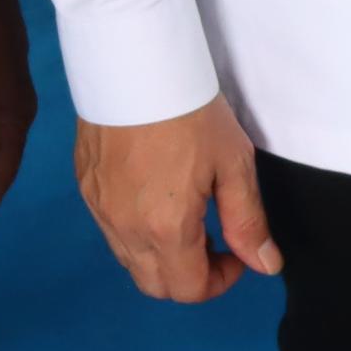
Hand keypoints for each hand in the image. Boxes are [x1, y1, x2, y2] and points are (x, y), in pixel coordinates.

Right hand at [74, 91, 282, 302]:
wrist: (135, 60)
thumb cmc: (190, 109)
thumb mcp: (232, 163)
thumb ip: (248, 222)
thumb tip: (265, 265)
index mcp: (165, 229)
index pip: (189, 290)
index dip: (220, 281)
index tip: (236, 251)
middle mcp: (125, 228)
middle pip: (156, 285)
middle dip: (189, 276)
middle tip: (214, 240)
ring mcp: (99, 208)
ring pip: (130, 259)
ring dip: (161, 255)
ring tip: (184, 216)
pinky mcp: (85, 186)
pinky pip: (110, 229)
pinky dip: (134, 230)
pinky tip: (154, 195)